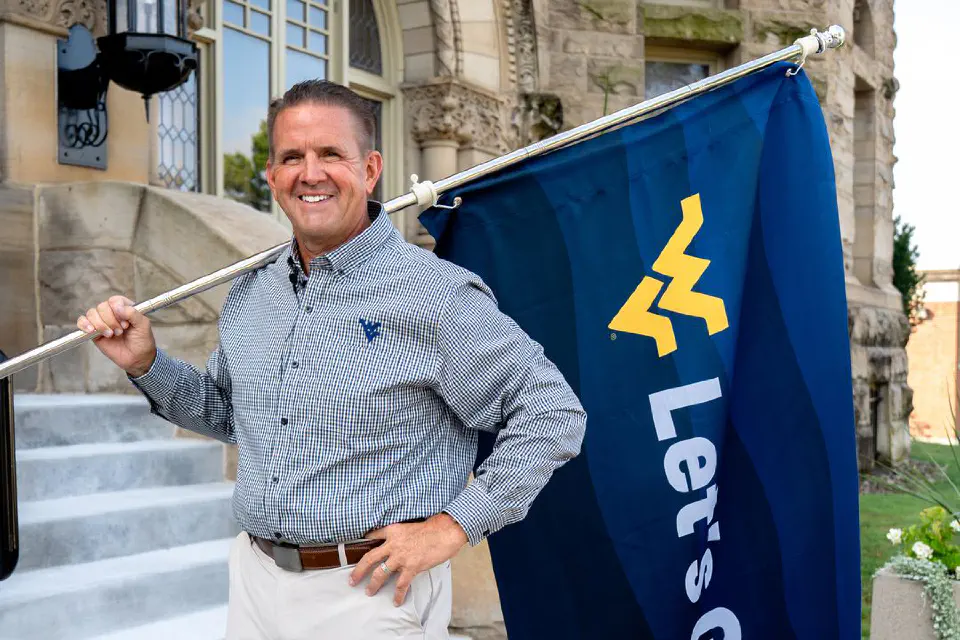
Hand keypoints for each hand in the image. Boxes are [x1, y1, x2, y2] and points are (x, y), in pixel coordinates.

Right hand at [77, 295, 156, 376]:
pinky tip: (92, 331)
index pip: (115, 300)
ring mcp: (102, 322)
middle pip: (102, 307)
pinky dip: (84, 324)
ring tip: (110, 335)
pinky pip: (82, 322)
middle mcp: (112, 313)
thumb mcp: (143, 325)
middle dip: (110, 320)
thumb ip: (132, 313)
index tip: (125, 324)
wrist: (137, 359)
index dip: (117, 310)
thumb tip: (117, 307)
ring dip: (100, 324)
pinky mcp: (93, 332)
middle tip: (119, 332)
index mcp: (125, 308)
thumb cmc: (142, 341)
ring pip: (92, 313)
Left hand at [349, 513, 468, 605]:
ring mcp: (401, 557)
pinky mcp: (411, 567)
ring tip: (369, 592)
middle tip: (352, 579)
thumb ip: (401, 536)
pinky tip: (396, 601)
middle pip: (369, 558)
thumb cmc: (432, 528)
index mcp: (392, 531)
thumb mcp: (410, 526)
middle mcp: (393, 544)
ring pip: (381, 573)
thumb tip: (398, 546)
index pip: (372, 536)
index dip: (363, 543)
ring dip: (373, 584)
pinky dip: (398, 594)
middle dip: (359, 570)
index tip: (355, 549)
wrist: (445, 531)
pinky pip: (401, 584)